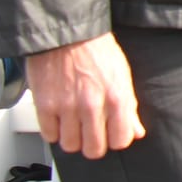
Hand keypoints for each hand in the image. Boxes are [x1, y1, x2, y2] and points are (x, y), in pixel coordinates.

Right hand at [26, 33, 145, 158]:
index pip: (120, 141)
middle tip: (90, 132)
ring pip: (70, 146)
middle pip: (93, 150)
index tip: (110, 134)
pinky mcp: (45, 105)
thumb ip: (129, 107)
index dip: (115, 139)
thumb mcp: (122, 74)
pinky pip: (49, 135)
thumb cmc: (97, 50)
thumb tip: (136, 132)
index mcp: (117, 98)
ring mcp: (67, 107)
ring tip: (73, 123)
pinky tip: (59, 118)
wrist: (68, 32)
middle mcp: (92, 105)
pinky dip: (54, 130)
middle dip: (93, 144)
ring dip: (72, 138)